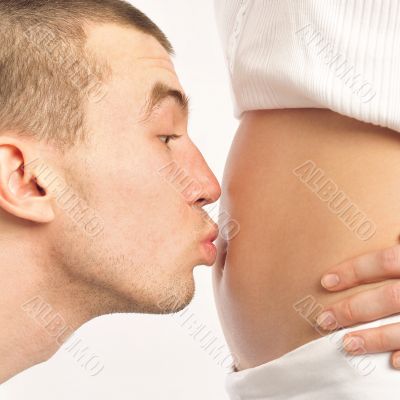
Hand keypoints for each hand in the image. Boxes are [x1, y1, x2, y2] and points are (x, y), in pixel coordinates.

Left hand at [318, 244, 399, 368]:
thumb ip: (399, 249)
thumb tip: (389, 236)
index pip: (385, 261)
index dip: (354, 271)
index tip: (325, 282)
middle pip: (389, 297)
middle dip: (354, 309)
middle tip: (324, 319)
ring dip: (375, 338)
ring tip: (346, 345)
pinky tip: (391, 362)